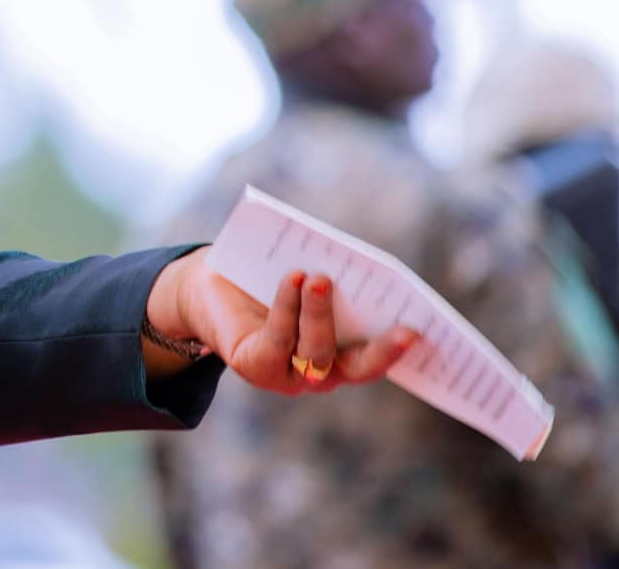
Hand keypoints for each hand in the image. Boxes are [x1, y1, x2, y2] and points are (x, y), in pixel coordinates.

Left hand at [149, 247, 417, 393]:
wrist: (211, 285)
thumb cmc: (270, 278)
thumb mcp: (311, 278)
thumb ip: (341, 279)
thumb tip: (368, 269)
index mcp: (346, 354)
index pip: (383, 356)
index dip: (407, 350)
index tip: (432, 334)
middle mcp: (323, 373)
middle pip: (360, 368)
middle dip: (384, 350)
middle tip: (408, 329)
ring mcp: (290, 375)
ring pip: (317, 350)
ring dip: (320, 312)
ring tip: (319, 277)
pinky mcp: (257, 366)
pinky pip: (280, 339)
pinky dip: (288, 307)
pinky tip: (294, 279)